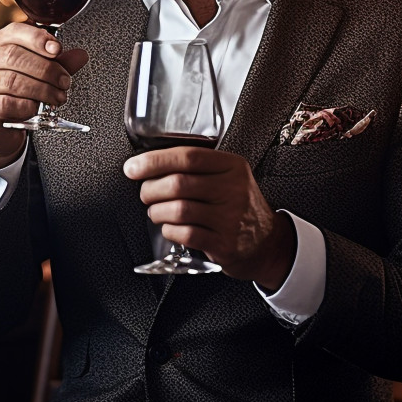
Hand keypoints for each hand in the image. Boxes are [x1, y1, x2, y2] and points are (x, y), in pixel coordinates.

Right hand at [0, 23, 88, 168]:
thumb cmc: (16, 99)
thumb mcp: (38, 78)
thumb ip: (57, 65)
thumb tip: (80, 55)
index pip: (13, 32)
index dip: (37, 39)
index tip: (57, 50)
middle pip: (13, 56)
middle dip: (46, 69)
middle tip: (64, 82)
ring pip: (11, 80)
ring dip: (41, 89)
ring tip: (57, 97)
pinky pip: (5, 103)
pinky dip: (26, 105)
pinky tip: (36, 108)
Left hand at [123, 147, 295, 289]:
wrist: (267, 243)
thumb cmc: (238, 206)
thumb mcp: (229, 176)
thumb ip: (196, 167)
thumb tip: (147, 164)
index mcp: (232, 166)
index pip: (187, 157)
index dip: (154, 161)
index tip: (134, 167)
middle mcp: (234, 190)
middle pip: (178, 184)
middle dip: (151, 189)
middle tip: (146, 193)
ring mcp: (230, 218)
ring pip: (178, 210)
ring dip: (157, 211)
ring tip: (156, 211)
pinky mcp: (225, 244)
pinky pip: (185, 234)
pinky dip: (169, 231)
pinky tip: (170, 228)